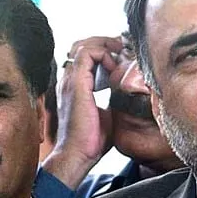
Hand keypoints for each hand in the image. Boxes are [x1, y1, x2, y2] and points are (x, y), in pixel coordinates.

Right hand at [41, 36, 122, 189]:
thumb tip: (126, 95)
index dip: (104, 51)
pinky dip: (103, 53)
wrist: (79, 154)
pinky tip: (115, 65)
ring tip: (120, 52)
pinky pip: (86, 54)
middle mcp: (70, 80)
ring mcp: (71, 81)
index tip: (122, 57)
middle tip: (123, 48)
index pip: (85, 56)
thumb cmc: (92, 140)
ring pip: (83, 45)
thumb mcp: (106, 114)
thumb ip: (112, 100)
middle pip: (82, 46)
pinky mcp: (77, 84)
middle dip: (105, 43)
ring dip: (105, 45)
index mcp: (75, 86)